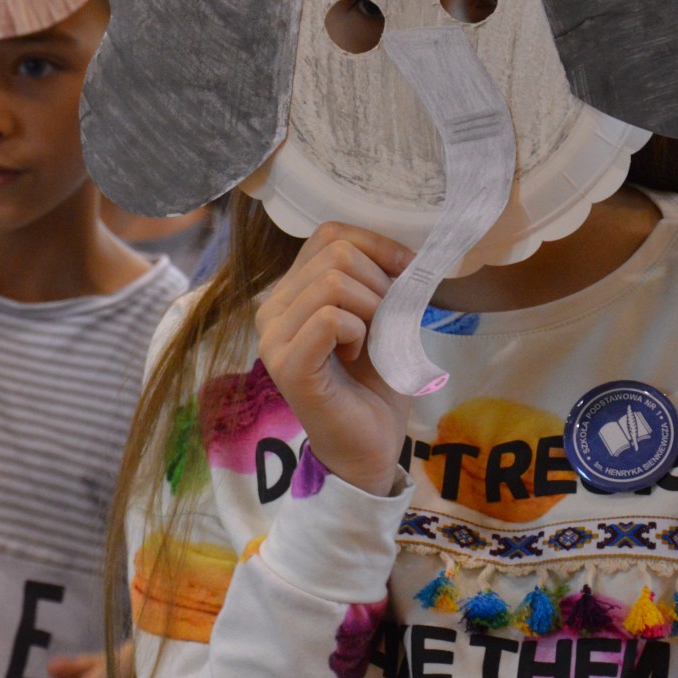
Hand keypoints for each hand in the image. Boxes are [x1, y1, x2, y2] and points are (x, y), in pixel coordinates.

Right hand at [254, 222, 414, 495]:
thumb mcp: (378, 316)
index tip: (406, 272)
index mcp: (290, 292)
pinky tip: (355, 354)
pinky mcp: (289, 365)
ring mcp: (274, 338)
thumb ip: (374, 280)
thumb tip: (404, 253)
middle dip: (379, 282)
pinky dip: (358, 330)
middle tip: (384, 321)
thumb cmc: (372, 381)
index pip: (328, 235)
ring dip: (371, 308)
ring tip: (369, 340)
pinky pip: (330, 318)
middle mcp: (271, 310)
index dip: (375, 245)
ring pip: (333, 282)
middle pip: (335, 253)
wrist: (368, 443)